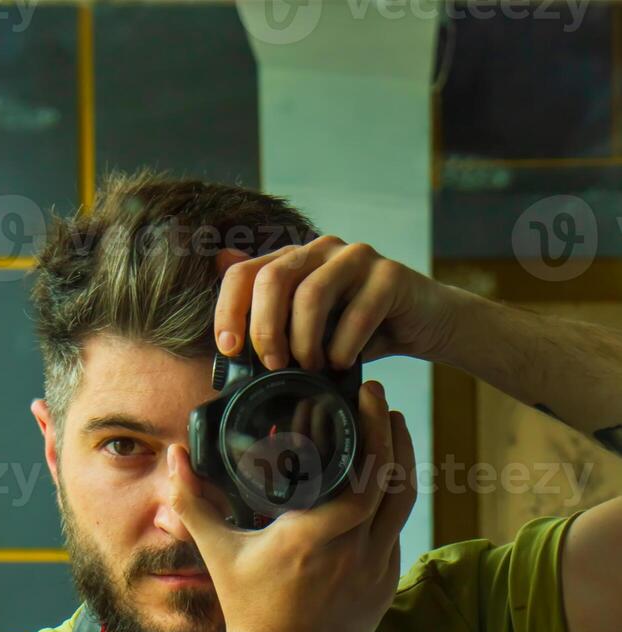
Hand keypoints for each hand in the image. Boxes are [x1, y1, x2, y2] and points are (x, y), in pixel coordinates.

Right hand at [167, 378, 416, 631]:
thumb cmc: (248, 606)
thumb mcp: (219, 551)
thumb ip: (194, 502)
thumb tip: (174, 457)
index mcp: (316, 536)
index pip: (367, 477)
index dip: (376, 433)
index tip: (369, 399)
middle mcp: (355, 551)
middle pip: (396, 482)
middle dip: (393, 436)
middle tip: (383, 405)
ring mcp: (376, 571)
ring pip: (403, 507)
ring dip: (401, 465)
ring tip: (392, 433)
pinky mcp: (385, 586)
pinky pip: (396, 533)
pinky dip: (391, 503)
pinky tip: (381, 486)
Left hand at [214, 237, 457, 371]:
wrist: (423, 325)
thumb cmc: (359, 333)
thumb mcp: (308, 334)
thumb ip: (271, 328)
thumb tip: (223, 337)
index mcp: (293, 260)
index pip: (244, 274)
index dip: (228, 311)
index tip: (228, 349)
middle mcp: (320, 249)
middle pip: (273, 278)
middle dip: (265, 329)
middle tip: (272, 365)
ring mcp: (356, 257)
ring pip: (312, 294)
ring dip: (305, 341)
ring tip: (310, 367)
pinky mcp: (390, 274)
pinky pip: (357, 312)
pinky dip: (345, 346)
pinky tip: (342, 363)